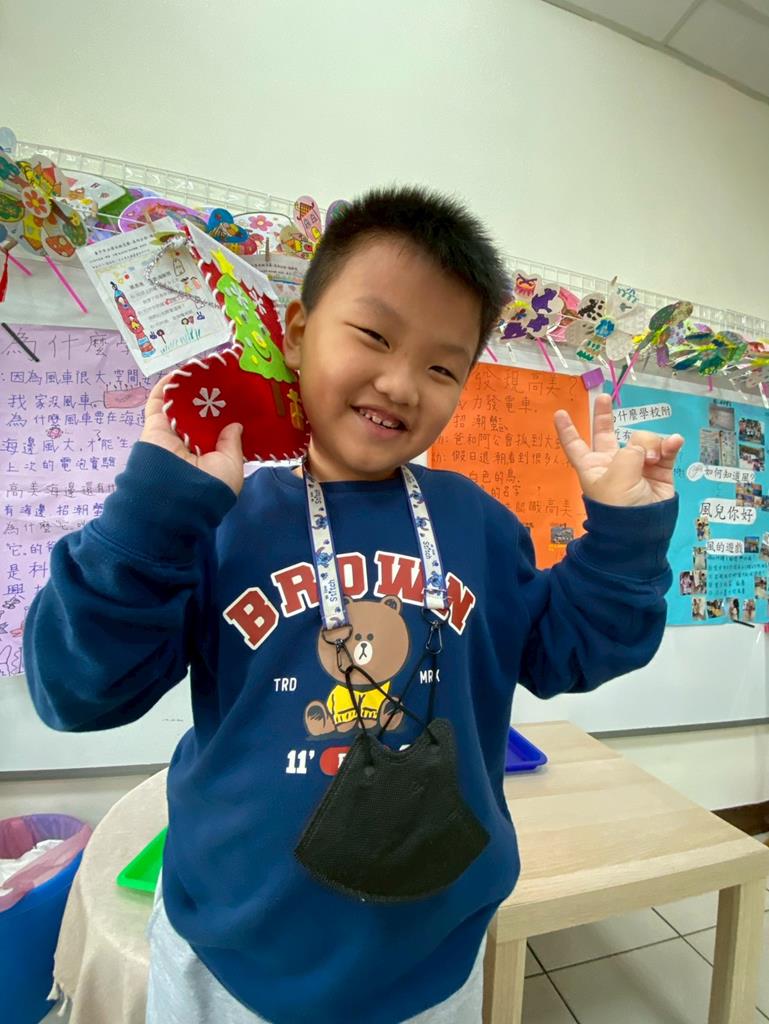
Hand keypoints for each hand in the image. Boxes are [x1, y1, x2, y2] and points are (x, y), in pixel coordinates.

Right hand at [140, 373, 244, 495]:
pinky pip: (158, 402)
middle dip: (208, 395)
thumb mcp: (231, 466)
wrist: (175, 495)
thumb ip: (233, 444)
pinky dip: (166, 386)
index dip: (226, 412)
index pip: (218, 429)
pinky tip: (180, 370)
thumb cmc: (210, 484)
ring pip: (179, 405)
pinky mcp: (154, 426)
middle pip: (198, 414)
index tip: (238, 394)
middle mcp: (190, 444)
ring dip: (188, 387)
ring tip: (202, 366)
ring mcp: (171, 434)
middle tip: (220, 374)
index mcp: (209, 456)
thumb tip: (235, 426)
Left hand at [554, 393, 683, 506]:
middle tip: (604, 397)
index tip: (559, 413)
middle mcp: (612, 463)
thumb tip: (649, 446)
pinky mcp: (659, 470)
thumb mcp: (618, 474)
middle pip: (606, 434)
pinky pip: (665, 449)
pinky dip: (670, 444)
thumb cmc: (619, 504)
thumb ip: (632, 451)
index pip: (575, 445)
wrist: (643, 531)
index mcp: (592, 466)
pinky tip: (674, 442)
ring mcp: (636, 466)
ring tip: (652, 459)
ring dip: (650, 443)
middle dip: (604, 415)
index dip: (567, 430)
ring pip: (643, 440)